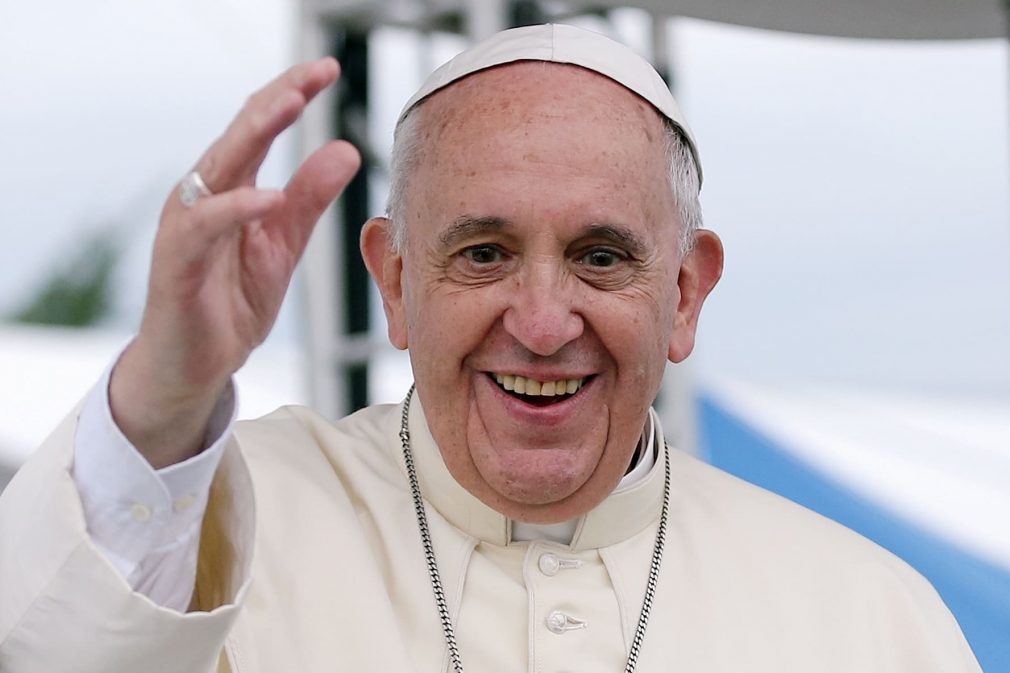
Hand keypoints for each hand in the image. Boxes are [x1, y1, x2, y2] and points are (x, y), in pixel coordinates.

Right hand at [110, 59, 360, 467]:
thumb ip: (310, 197)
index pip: (260, 125)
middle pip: (240, 132)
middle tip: (315, 72)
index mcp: (230, 185)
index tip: (328, 69)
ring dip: (254, 132)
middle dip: (277, 97)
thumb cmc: (231, 300)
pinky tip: (268, 197)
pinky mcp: (177, 261)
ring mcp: (187, 224)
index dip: (291, 93)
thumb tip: (345, 149)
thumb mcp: (284, 244)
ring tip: (292, 106)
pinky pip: (204, 226)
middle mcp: (204, 194)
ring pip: (218, 165)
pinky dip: (236, 209)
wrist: (196, 364)